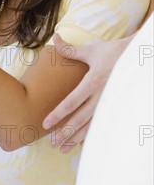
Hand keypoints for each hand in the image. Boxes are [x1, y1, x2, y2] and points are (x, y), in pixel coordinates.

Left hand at [43, 32, 132, 152]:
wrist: (139, 57)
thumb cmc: (114, 52)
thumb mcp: (92, 50)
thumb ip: (70, 49)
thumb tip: (54, 37)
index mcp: (93, 82)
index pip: (71, 102)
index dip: (57, 115)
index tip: (45, 124)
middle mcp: (102, 96)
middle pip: (80, 119)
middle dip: (66, 133)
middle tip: (53, 143)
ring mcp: (110, 103)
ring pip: (91, 126)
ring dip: (77, 138)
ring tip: (63, 148)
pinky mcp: (116, 107)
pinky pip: (102, 124)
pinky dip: (91, 135)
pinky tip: (82, 144)